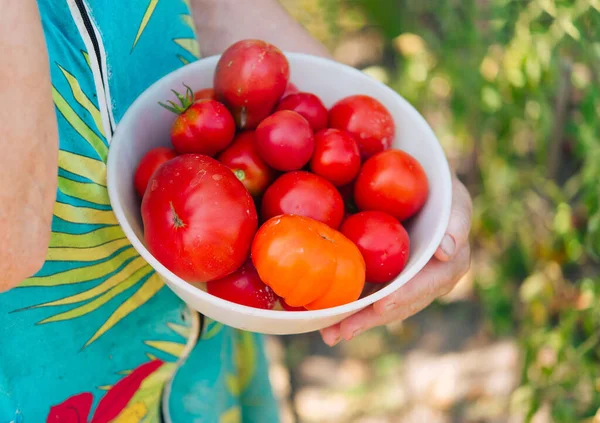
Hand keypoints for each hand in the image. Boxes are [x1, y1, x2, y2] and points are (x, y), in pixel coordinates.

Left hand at [320, 177, 472, 345]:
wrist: (417, 183)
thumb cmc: (440, 188)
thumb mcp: (453, 197)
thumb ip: (457, 219)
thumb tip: (447, 250)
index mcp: (449, 265)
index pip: (428, 285)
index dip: (405, 296)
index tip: (381, 306)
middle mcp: (427, 280)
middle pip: (400, 304)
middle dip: (372, 319)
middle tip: (346, 330)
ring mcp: (405, 281)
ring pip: (381, 305)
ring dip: (356, 321)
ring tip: (330, 334)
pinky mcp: (385, 277)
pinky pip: (367, 293)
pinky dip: (348, 307)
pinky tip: (325, 320)